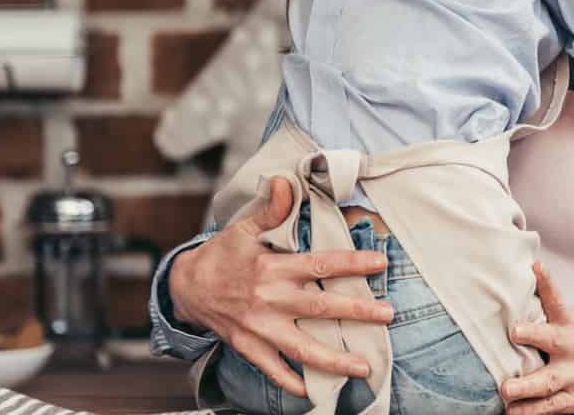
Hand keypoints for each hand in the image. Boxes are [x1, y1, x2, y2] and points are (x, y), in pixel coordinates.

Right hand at [169, 176, 392, 396]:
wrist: (184, 287)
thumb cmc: (221, 256)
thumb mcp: (243, 229)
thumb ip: (271, 210)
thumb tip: (285, 181)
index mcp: (273, 268)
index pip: (321, 264)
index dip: (353, 263)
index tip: (381, 262)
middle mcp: (270, 300)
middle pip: (321, 308)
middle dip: (357, 312)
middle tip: (388, 315)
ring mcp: (259, 327)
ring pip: (302, 348)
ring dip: (334, 359)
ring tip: (364, 367)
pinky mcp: (247, 346)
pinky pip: (272, 369)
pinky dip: (291, 382)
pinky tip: (313, 392)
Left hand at [501, 262, 573, 414]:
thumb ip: (549, 311)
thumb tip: (522, 284)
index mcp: (570, 323)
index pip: (557, 299)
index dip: (546, 282)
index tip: (536, 268)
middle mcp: (571, 348)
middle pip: (553, 340)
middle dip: (533, 336)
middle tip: (515, 333)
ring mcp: (572, 375)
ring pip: (549, 382)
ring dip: (527, 387)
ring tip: (507, 391)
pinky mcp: (572, 398)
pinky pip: (550, 407)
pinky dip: (532, 411)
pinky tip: (513, 413)